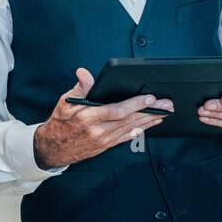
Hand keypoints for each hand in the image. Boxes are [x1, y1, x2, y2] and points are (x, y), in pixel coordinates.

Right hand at [33, 67, 173, 168]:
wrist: (53, 149)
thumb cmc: (60, 123)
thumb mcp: (65, 103)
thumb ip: (79, 88)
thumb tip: (84, 73)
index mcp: (89, 118)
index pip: (117, 110)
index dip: (135, 104)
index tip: (150, 97)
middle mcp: (99, 130)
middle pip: (130, 119)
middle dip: (151, 111)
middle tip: (167, 105)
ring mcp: (104, 140)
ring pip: (131, 129)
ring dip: (149, 121)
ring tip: (164, 113)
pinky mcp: (106, 146)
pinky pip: (126, 138)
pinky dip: (139, 131)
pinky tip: (148, 126)